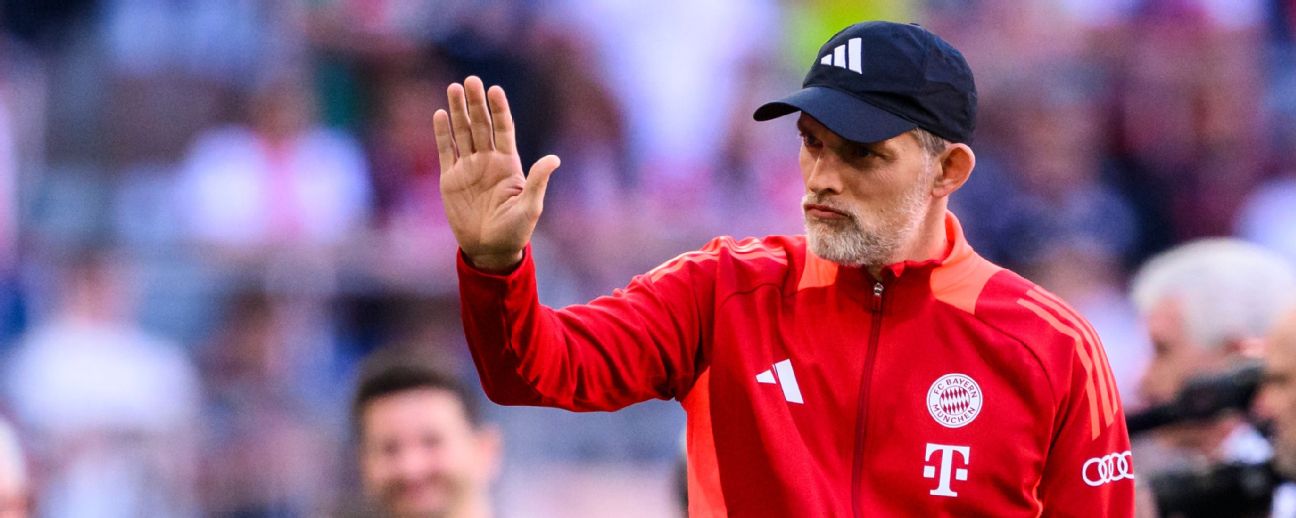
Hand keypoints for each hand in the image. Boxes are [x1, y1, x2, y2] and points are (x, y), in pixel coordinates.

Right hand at [435, 76, 559, 271]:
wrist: (489, 250)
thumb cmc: (515, 230)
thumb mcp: (529, 207)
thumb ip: (537, 181)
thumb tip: (554, 159)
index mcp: (509, 164)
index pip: (504, 129)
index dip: (499, 110)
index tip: (495, 90)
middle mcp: (488, 161)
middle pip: (481, 125)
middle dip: (476, 104)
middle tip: (471, 80)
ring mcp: (468, 168)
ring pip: (462, 133)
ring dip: (458, 111)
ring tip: (454, 88)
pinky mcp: (450, 179)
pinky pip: (445, 151)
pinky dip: (442, 133)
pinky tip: (440, 114)